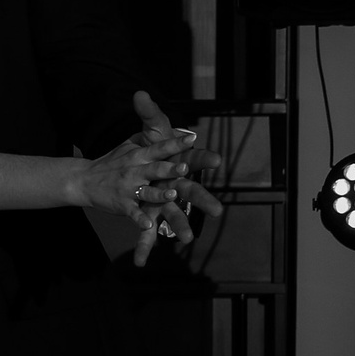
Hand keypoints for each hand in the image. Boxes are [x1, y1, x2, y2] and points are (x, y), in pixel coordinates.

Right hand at [72, 118, 192, 265]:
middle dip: (170, 169)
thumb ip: (148, 138)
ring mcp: (129, 189)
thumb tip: (168, 125)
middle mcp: (135, 170)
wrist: (84, 179)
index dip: (176, 143)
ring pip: (147, 192)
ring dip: (159, 194)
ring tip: (172, 195)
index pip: (160, 147)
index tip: (192, 138)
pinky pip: (133, 213)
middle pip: (155, 169)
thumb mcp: (128, 145)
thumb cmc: (112, 162)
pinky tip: (148, 226)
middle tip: (186, 168)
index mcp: (139, 155)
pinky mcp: (122, 205)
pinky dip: (140, 220)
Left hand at [129, 89, 222, 260]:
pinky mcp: (151, 214)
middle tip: (218, 210)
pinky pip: (148, 232)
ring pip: (176, 215)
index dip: (206, 158)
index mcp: (181, 161)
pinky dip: (144, 246)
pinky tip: (141, 262)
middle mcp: (177, 183)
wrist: (137, 164)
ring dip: (181, 227)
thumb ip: (148, 113)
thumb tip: (140, 93)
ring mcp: (165, 201)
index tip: (216, 160)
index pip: (197, 158)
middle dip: (204, 200)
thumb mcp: (151, 129)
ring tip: (187, 239)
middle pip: (194, 191)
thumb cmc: (154, 146)